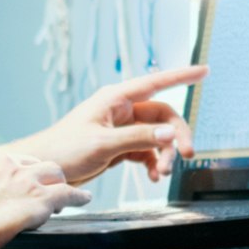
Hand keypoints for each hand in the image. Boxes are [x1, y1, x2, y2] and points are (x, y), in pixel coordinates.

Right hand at [0, 148, 92, 248]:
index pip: (7, 160)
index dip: (16, 173)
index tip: (17, 182)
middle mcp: (4, 163)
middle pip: (34, 162)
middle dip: (39, 175)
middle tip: (41, 189)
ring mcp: (24, 179)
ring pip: (54, 173)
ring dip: (59, 184)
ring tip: (63, 194)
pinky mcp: (40, 198)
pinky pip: (67, 193)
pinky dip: (77, 196)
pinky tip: (84, 199)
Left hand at [14, 65, 207, 185]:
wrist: (44, 169)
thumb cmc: (64, 149)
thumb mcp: (103, 144)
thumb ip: (138, 137)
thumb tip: (169, 133)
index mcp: (116, 99)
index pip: (156, 82)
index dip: (181, 76)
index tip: (204, 71)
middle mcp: (121, 110)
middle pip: (163, 116)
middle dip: (176, 136)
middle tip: (186, 156)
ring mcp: (121, 129)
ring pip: (156, 136)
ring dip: (164, 154)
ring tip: (161, 174)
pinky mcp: (119, 147)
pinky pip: (145, 151)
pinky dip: (152, 163)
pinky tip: (152, 177)